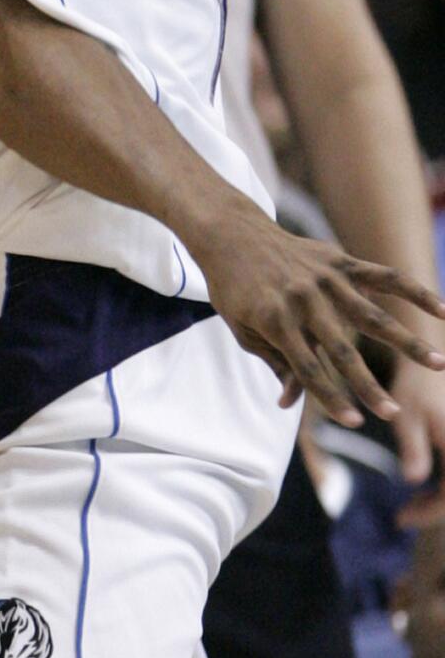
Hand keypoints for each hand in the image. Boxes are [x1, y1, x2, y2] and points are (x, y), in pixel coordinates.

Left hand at [193, 202, 444, 427]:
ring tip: (439, 364)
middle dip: (368, 386)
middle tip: (392, 414)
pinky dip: (415, 292)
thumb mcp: (244, 330)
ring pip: (375, 316)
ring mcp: (326, 279)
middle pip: (344, 351)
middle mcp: (305, 301)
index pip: (308, 370)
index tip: (354, 423)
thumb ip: (274, 362)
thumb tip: (289, 403)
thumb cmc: (234, 289)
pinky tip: (443, 311)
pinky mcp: (341, 261)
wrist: (232, 234)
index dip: (331, 399)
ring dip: (409, 343)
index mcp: (276, 321)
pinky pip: (385, 277)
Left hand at [391, 352, 444, 523]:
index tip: (400, 520)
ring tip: (413, 503)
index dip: (429, 513)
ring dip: (443, 499)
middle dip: (437, 510)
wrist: (433, 360)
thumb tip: (412, 480)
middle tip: (403, 516)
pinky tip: (426, 486)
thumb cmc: (416, 386)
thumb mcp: (406, 417)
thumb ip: (413, 448)